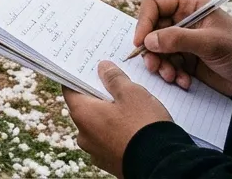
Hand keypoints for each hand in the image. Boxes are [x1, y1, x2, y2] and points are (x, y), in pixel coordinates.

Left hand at [64, 61, 172, 178]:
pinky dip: (118, 134)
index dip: (79, 77)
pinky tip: (134, 129)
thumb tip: (102, 67)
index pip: (70, 90)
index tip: (89, 70)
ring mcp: (96, 151)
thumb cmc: (144, 126)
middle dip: (99, 97)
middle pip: (86, 108)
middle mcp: (83, 134)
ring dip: (110, 117)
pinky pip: (110, 142)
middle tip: (115, 87)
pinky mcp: (110, 163)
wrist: (162, 165)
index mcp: (82, 114)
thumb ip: (114, 78)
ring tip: (130, 109)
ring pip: (99, 126)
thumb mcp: (132, 93)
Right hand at [134, 0, 231, 96]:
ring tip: (171, 76)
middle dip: (152, 50)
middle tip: (154, 66)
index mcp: (190, 6)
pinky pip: (167, 64)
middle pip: (151, 29)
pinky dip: (172, 74)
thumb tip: (147, 41)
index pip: (154, 5)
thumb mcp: (210, 43)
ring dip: (161, 65)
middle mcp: (183, 21)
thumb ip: (178, 39)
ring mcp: (184, 41)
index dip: (144, 21)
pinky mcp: (186, 59)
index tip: (141, 43)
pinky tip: (184, 81)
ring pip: (156, 49)